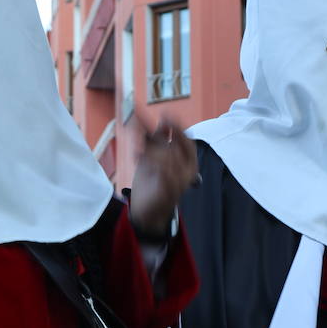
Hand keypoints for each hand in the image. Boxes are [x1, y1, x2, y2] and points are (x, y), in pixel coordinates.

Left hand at [131, 118, 197, 237]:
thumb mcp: (155, 156)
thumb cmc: (153, 182)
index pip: (188, 142)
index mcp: (189, 163)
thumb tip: (164, 119)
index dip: (177, 128)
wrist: (148, 211)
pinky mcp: (168, 194)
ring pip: (169, 159)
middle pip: (178, 149)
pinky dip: (148, 163)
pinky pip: (162, 174)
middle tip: (145, 135)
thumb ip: (160, 139)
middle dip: (160, 141)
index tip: (166, 116)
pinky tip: (137, 157)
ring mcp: (180, 184)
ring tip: (138, 152)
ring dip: (150, 152)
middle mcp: (188, 173)